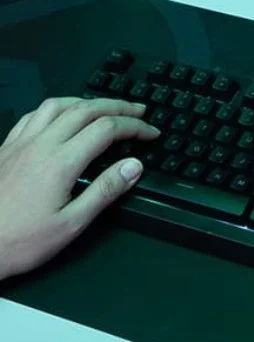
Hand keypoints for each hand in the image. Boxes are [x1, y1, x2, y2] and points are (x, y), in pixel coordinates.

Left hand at [0, 97, 159, 280]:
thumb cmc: (21, 240)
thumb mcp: (71, 224)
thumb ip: (104, 191)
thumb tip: (133, 167)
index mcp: (60, 162)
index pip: (106, 129)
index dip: (134, 127)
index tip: (151, 133)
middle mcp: (40, 145)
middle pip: (85, 109)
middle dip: (117, 106)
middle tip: (139, 110)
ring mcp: (20, 143)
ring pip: (58, 105)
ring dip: (87, 101)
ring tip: (105, 107)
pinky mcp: (6, 148)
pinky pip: (34, 115)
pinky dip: (57, 108)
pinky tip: (63, 116)